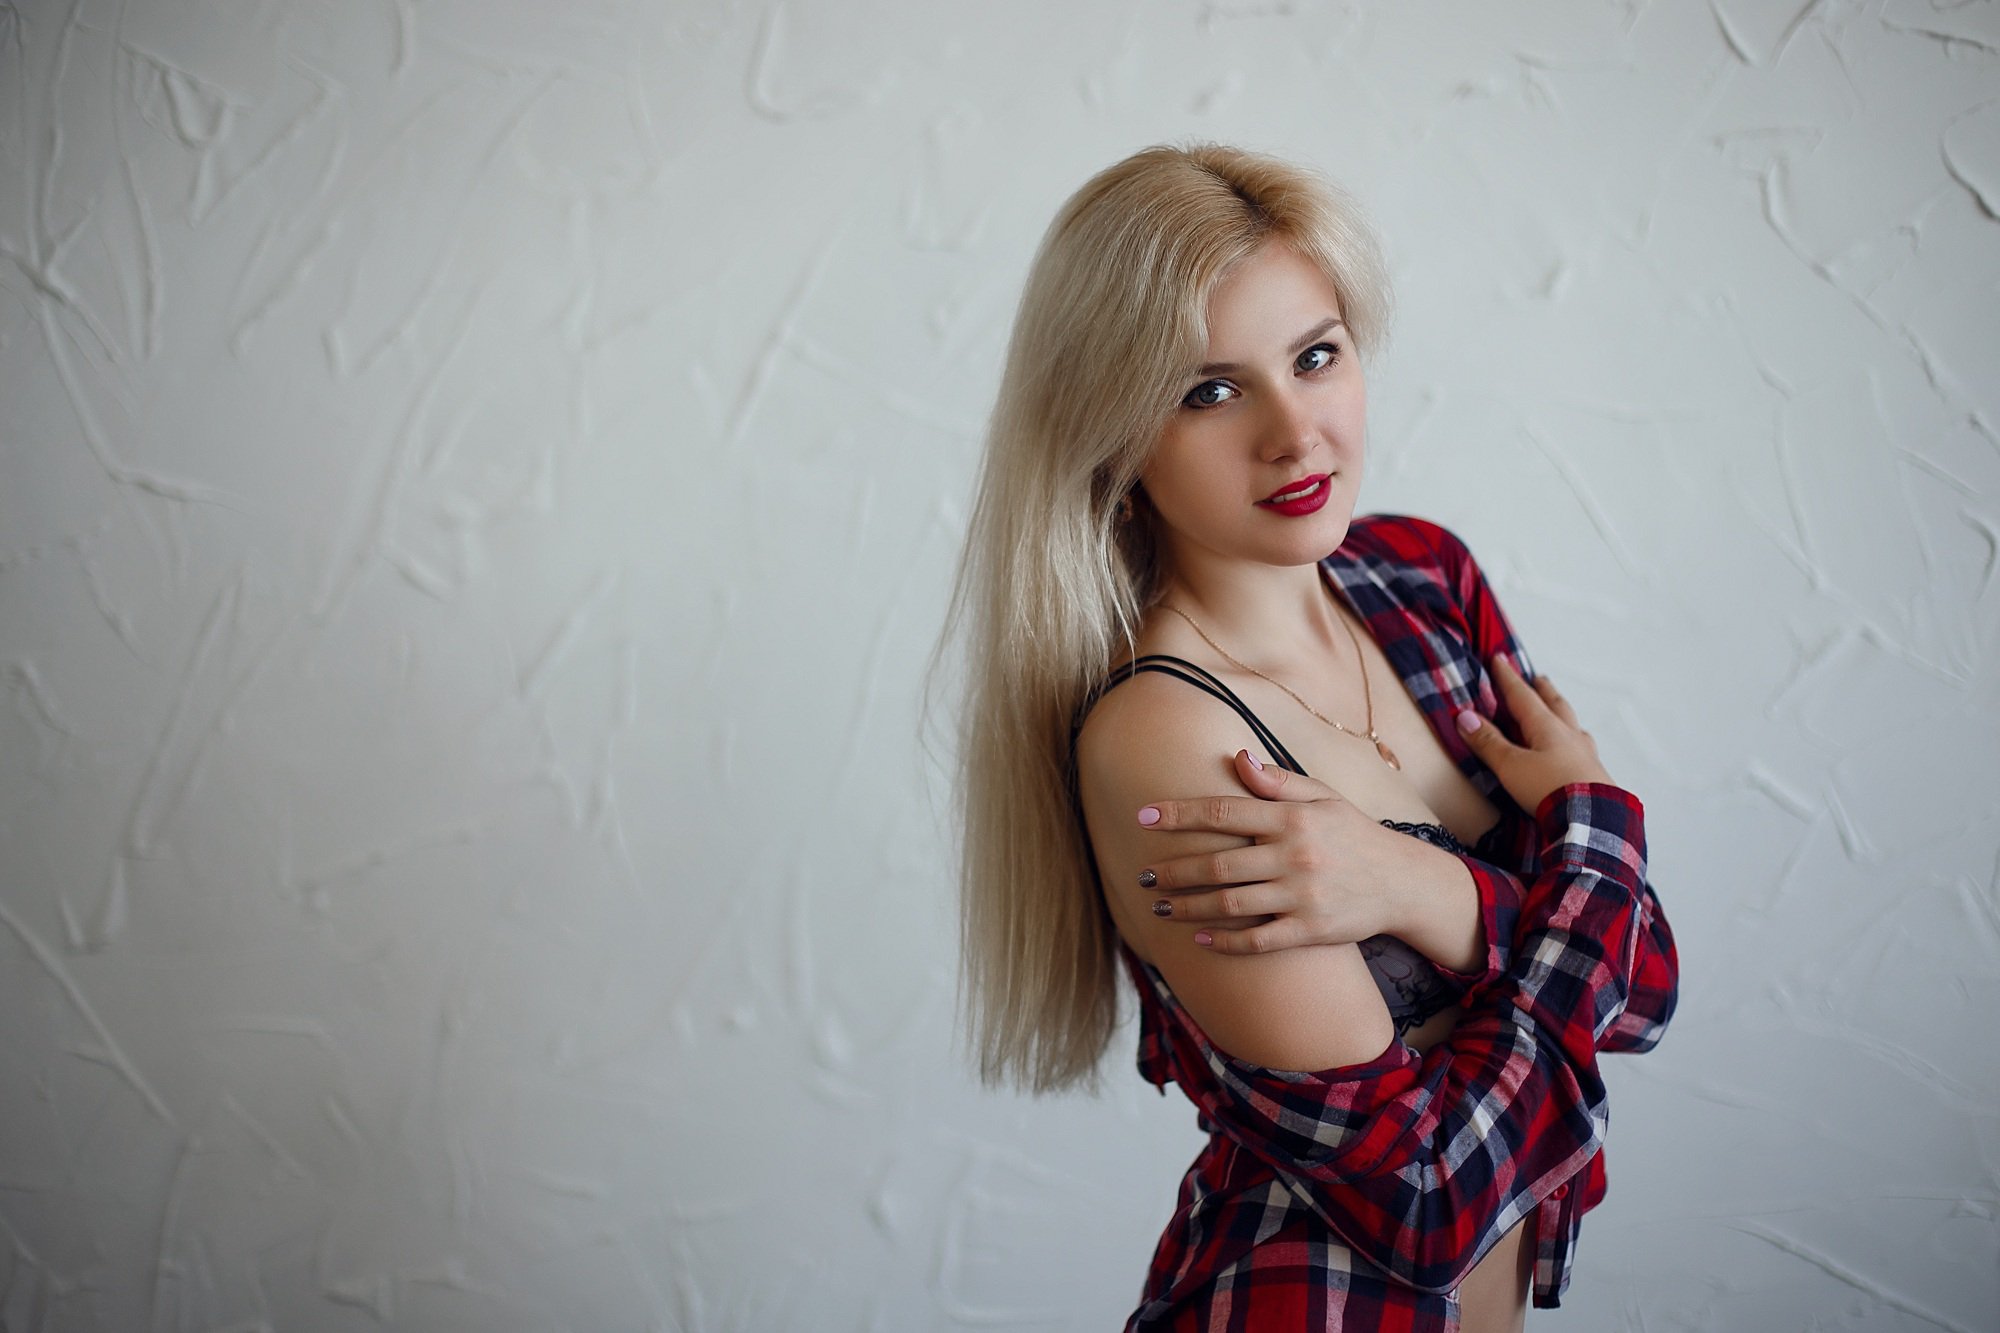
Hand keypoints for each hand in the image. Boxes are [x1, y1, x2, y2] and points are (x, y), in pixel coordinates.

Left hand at [1135, 750, 1411, 954]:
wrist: (1402, 882)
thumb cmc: (1353, 835)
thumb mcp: (1323, 797)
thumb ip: (1278, 782)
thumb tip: (1237, 759)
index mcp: (1293, 818)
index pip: (1224, 812)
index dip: (1179, 815)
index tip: (1143, 818)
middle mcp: (1295, 856)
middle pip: (1217, 864)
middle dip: (1173, 871)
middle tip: (1142, 877)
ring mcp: (1302, 896)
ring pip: (1230, 904)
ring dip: (1188, 907)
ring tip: (1160, 908)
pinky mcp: (1310, 931)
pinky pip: (1257, 940)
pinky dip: (1224, 942)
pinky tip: (1199, 939)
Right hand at [1455, 657, 1614, 813]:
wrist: (1591, 819)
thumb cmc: (1548, 788)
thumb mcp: (1510, 766)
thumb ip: (1488, 742)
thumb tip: (1465, 716)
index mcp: (1546, 726)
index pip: (1522, 695)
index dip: (1508, 678)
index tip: (1500, 658)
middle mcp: (1568, 734)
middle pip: (1555, 704)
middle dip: (1543, 690)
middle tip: (1538, 678)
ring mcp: (1585, 753)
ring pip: (1572, 725)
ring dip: (1562, 713)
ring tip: (1559, 711)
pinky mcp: (1595, 774)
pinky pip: (1582, 747)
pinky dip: (1574, 740)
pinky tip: (1576, 749)